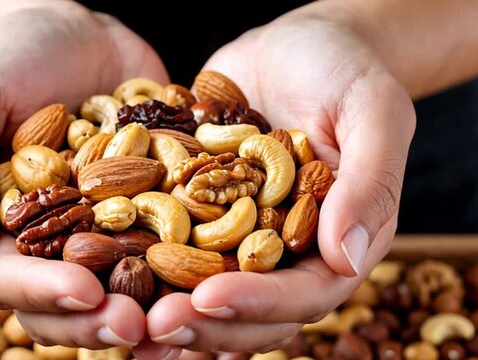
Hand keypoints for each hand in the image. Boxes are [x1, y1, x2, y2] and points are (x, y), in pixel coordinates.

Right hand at [0, 2, 166, 348]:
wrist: (77, 32)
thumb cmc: (10, 59)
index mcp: (2, 230)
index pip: (12, 278)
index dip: (44, 292)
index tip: (82, 292)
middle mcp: (59, 240)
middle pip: (74, 298)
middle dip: (103, 317)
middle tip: (139, 325)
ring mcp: (112, 228)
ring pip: (128, 283)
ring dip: (154, 304)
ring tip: (185, 311)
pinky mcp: (157, 207)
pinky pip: (178, 239)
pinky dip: (198, 259)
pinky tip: (226, 269)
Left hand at [135, 10, 415, 355]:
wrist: (295, 45)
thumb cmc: (345, 70)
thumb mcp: (371, 112)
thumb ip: (368, 182)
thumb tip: (346, 256)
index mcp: (334, 239)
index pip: (304, 292)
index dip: (258, 302)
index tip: (209, 298)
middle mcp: (285, 249)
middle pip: (251, 309)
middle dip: (205, 323)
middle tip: (155, 325)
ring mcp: (240, 233)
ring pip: (209, 293)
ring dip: (170, 315)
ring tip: (126, 327)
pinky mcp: (201, 210)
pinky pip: (174, 249)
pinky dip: (145, 272)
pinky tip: (106, 283)